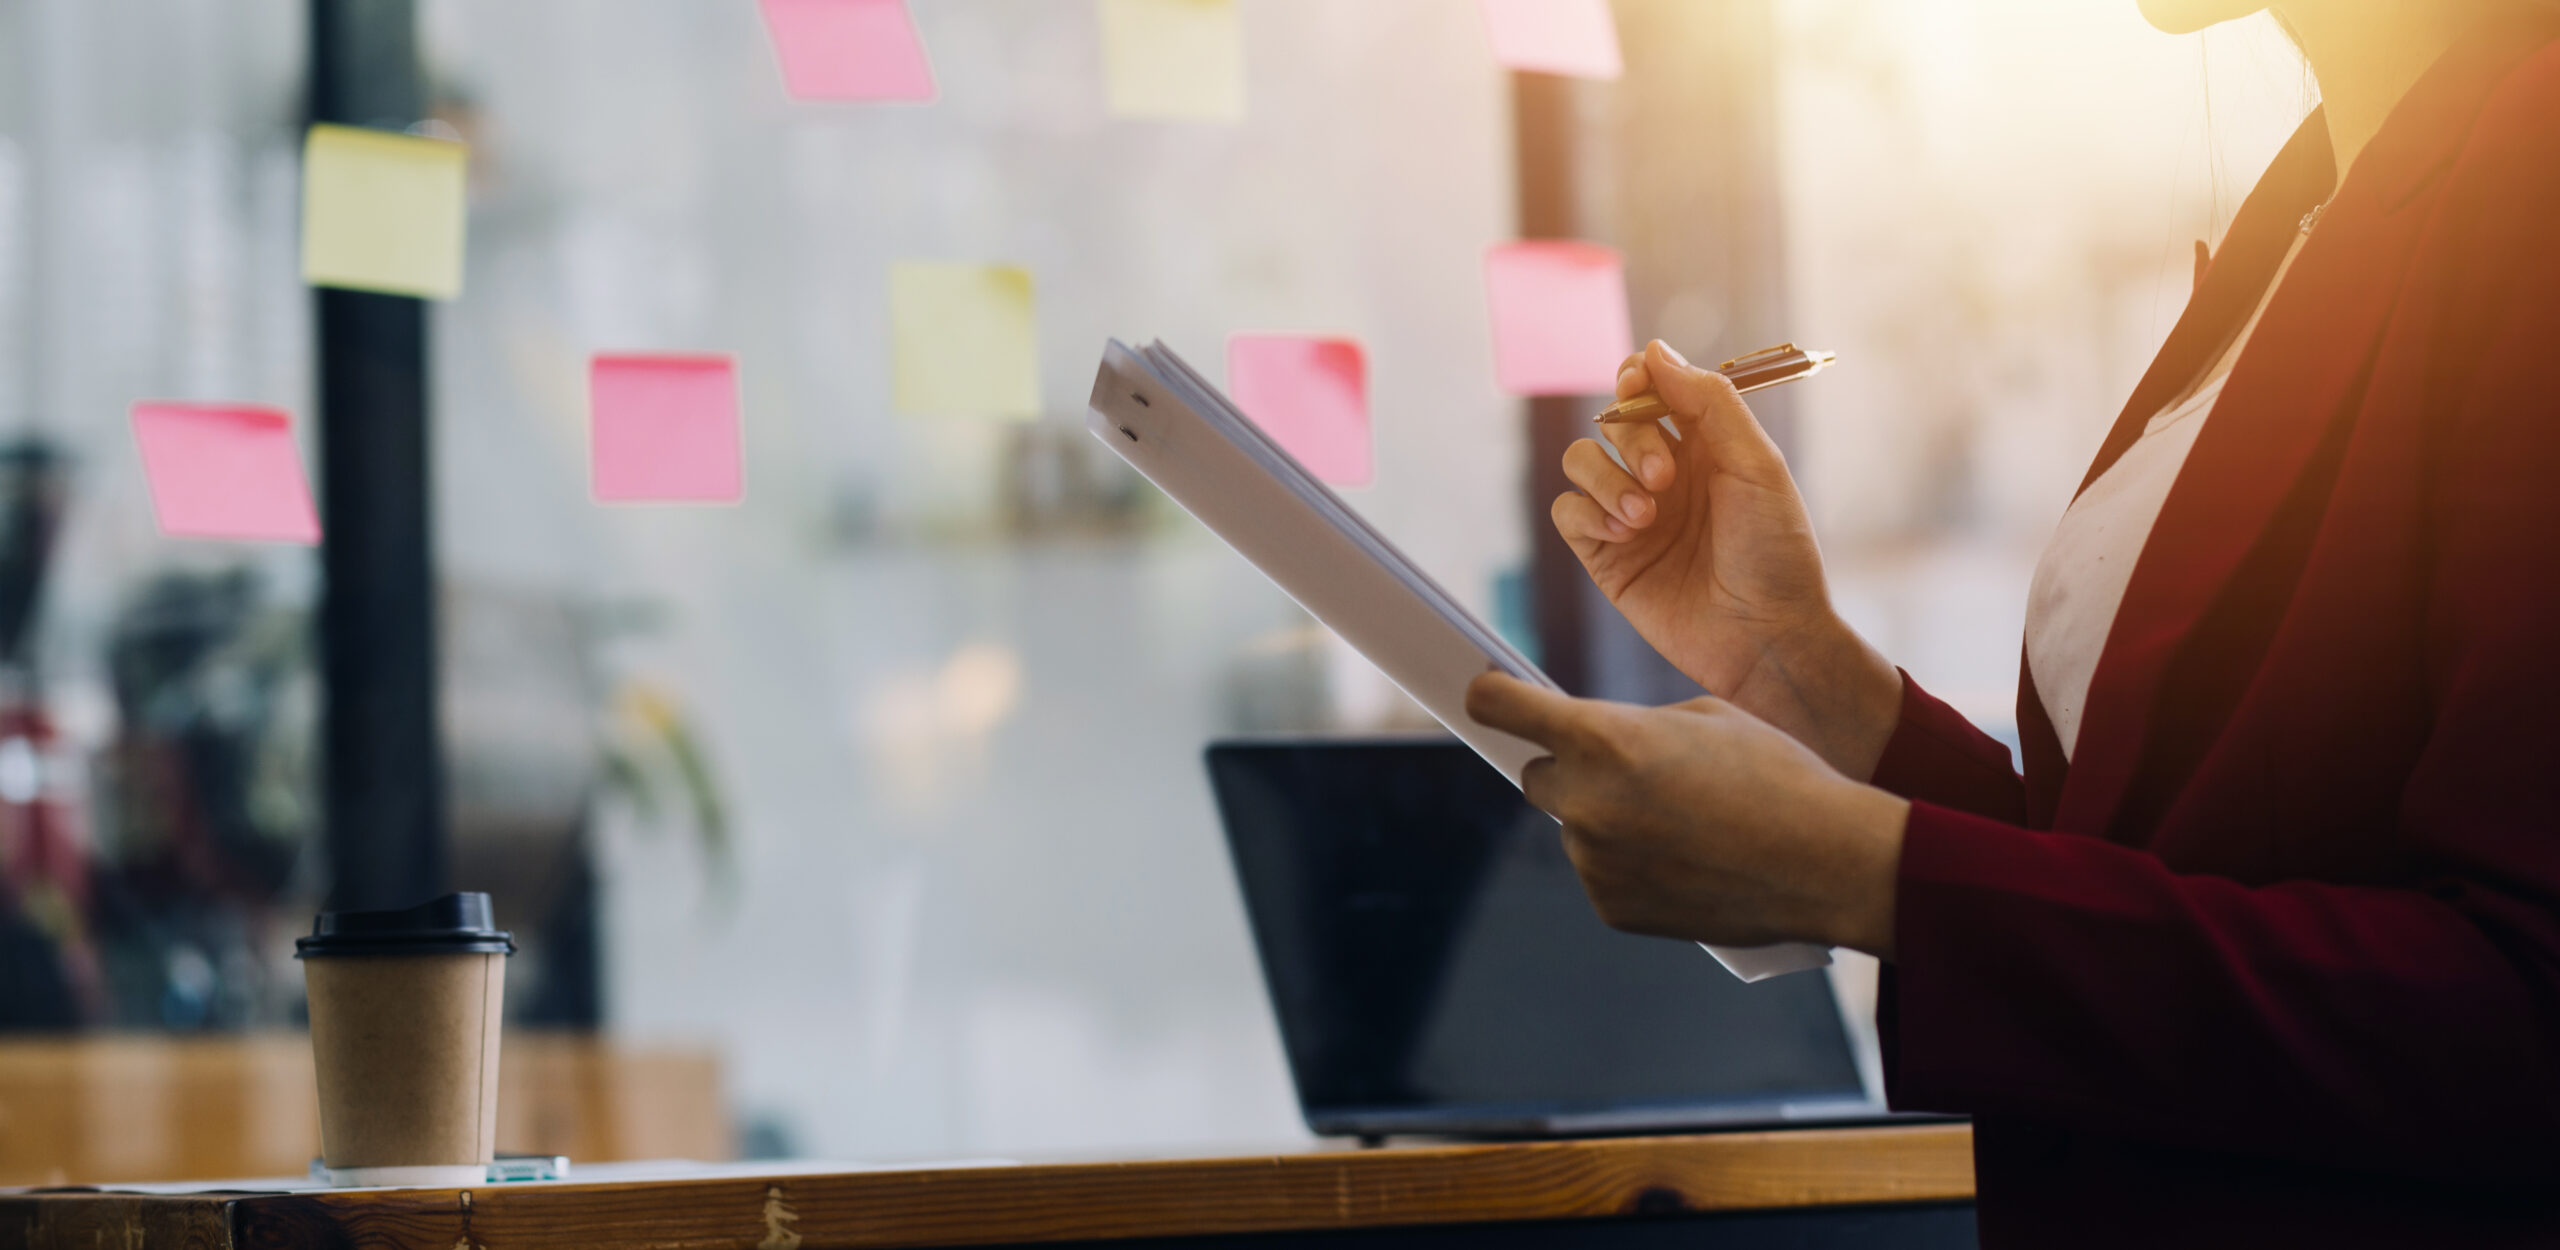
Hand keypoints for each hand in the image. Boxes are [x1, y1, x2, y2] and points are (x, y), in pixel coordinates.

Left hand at [1465, 670, 1908, 957]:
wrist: (1827, 863)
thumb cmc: (1777, 776)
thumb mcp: (1702, 717)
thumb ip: (1633, 726)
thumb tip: (1595, 741)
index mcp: (1602, 739)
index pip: (1504, 709)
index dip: (1492, 697)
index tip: (1485, 694)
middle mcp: (1585, 802)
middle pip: (1538, 776)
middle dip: (1571, 767)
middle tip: (1626, 767)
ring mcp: (1595, 862)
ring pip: (1577, 828)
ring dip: (1608, 820)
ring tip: (1684, 822)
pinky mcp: (1612, 908)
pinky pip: (1603, 873)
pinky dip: (1630, 865)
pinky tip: (1685, 859)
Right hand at [1558, 341, 1900, 779]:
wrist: (1766, 638)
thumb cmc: (1775, 552)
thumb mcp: (1756, 465)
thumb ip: (1707, 402)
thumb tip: (1652, 350)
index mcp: (1703, 444)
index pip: (1651, 387)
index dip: (1637, 377)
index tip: (1638, 384)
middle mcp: (1662, 473)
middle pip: (1612, 420)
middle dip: (1628, 437)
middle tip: (1663, 478)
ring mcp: (1630, 514)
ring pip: (1580, 460)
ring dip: (1605, 478)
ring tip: (1644, 516)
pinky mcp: (1606, 556)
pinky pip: (1566, 511)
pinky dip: (1586, 512)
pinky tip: (1624, 533)